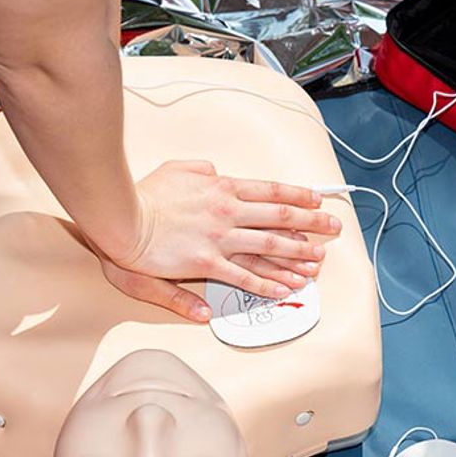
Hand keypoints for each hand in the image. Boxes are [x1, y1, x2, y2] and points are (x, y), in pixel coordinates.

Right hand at [98, 160, 341, 321]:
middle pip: (279, 218)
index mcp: (222, 188)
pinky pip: (244, 276)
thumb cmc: (146, 195)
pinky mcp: (206, 263)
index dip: (297, 196)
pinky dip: (267, 282)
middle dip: (312, 224)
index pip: (270, 191)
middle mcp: (227, 211)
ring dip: (297, 256)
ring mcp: (219, 238)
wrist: (121, 218)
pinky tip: (285, 287)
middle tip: (334, 229)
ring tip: (318, 262)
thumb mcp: (176, 169)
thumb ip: (200, 169)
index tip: (317, 200)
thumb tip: (215, 169)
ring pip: (269, 247)